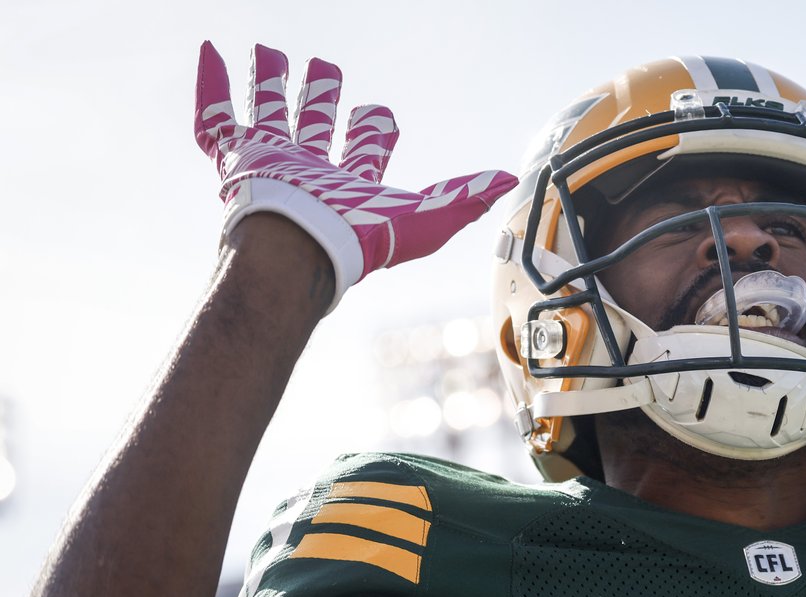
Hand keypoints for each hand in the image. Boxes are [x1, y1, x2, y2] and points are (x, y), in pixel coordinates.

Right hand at [194, 42, 517, 310]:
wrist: (301, 250)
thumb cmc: (361, 242)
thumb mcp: (425, 220)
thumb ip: (463, 197)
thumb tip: (507, 180)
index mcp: (351, 181)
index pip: (366, 146)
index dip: (375, 127)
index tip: (377, 113)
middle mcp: (311, 168)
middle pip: (315, 122)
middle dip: (320, 96)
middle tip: (324, 68)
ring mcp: (271, 161)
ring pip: (267, 112)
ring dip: (268, 82)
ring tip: (268, 51)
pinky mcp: (237, 158)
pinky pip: (217, 117)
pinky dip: (211, 85)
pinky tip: (211, 52)